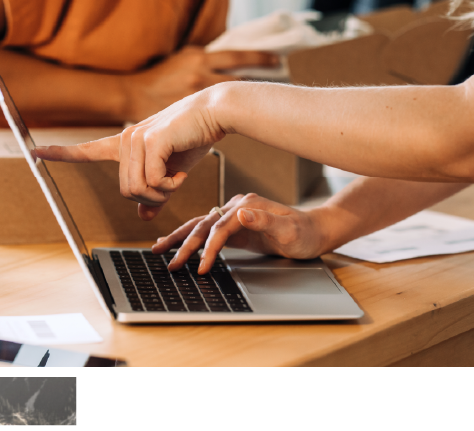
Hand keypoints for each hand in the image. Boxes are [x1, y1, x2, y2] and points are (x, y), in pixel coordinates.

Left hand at [35, 84, 230, 216]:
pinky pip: (152, 182)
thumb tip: (143, 216)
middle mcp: (126, 139)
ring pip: (137, 190)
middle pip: (126, 191)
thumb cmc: (193, 138)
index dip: (61, 154)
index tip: (35, 153)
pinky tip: (182, 173)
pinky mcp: (151, 142)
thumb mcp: (173, 171)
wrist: (213, 113)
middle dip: (151, 197)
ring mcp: (136, 139)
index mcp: (126, 143)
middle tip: (172, 186)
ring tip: (178, 177)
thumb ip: (156, 192)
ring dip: (162, 193)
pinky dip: (170, 186)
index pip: (87, 150)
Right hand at [126, 46, 278, 122]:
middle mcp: (201, 75)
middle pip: (240, 78)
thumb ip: (206, 58)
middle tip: (280, 78)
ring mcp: (196, 96)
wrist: (133, 94)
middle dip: (260, 79)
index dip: (260, 57)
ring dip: (247, 98)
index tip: (277, 59)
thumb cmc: (161, 76)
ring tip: (263, 100)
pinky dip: (229, 114)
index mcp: (200, 59)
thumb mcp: (184, 58)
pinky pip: (216, 115)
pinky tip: (239, 116)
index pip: (238, 56)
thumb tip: (232, 60)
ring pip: (232, 96)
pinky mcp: (190, 114)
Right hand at [152, 193, 327, 273]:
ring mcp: (234, 215)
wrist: (314, 231)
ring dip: (180, 238)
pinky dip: (191, 237)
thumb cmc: (304, 232)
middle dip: (185, 244)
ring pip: (200, 226)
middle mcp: (237, 207)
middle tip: (169, 263)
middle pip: (204, 225)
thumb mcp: (289, 230)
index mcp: (247, 205)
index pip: (220, 228)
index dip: (209, 248)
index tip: (200, 267)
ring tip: (158, 248)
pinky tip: (178, 242)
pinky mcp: (234, 226)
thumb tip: (241, 213)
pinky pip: (207, 231)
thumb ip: (265, 221)